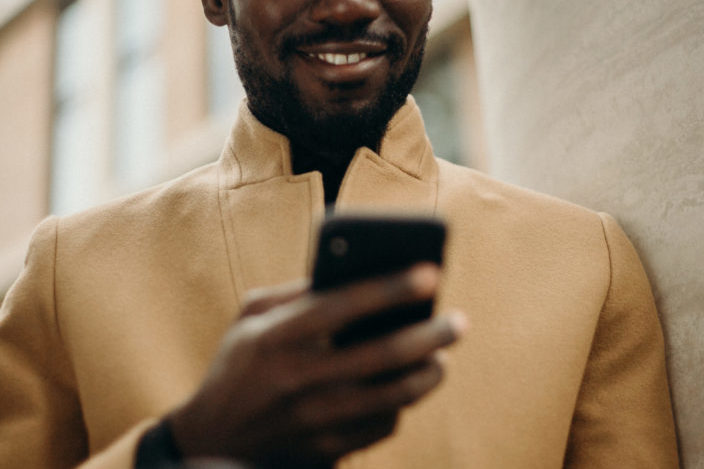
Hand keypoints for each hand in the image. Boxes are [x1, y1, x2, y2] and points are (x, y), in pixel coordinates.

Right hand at [168, 264, 465, 466]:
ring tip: (441, 358)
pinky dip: (402, 404)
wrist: (214, 437)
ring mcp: (313, 419)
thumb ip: (294, 292)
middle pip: (382, 353)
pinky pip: (382, 425)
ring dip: (428, 374)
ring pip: (393, 396)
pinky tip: (407, 388)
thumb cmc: (238, 364)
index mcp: (276, 337)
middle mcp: (297, 379)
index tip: (430, 272)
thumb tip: (350, 275)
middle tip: (459, 321)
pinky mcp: (326, 449)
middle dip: (431, 333)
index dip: (391, 287)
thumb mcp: (250, 318)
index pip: (343, 304)